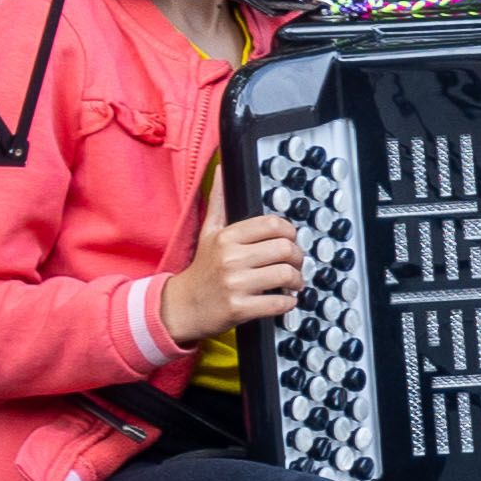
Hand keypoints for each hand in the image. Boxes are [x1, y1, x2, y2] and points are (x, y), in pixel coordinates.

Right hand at [163, 212, 303, 344]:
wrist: (182, 306)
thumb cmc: (202, 269)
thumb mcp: (208, 233)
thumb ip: (218, 203)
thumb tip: (221, 172)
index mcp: (226, 238)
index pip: (274, 225)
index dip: (290, 232)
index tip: (290, 241)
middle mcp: (230, 258)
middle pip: (286, 249)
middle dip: (298, 258)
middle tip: (295, 264)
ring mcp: (234, 284)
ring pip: (286, 275)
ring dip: (297, 281)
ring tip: (292, 283)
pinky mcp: (239, 308)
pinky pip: (279, 303)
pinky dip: (289, 302)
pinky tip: (283, 299)